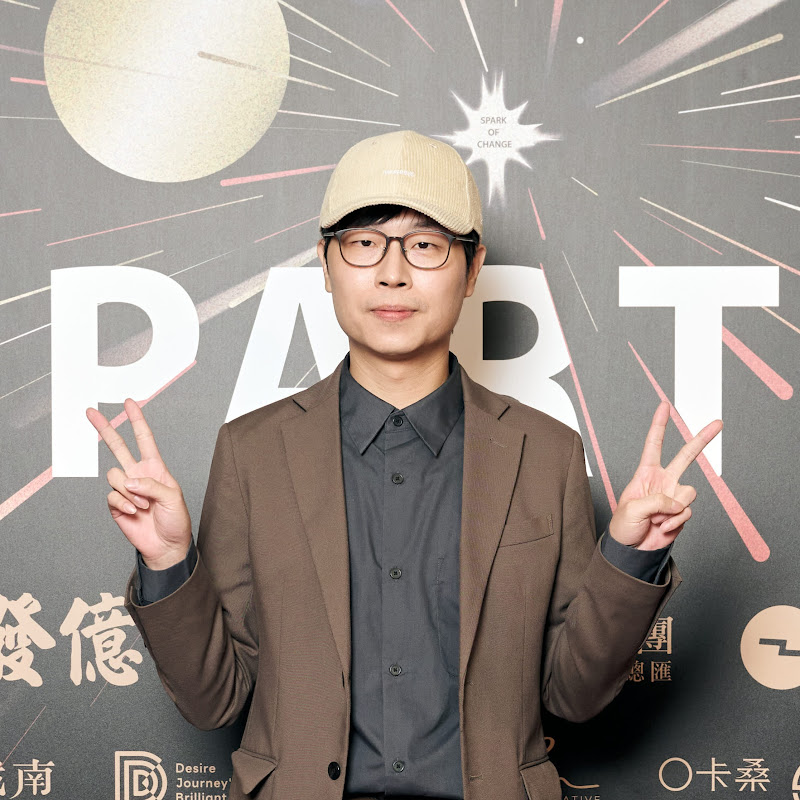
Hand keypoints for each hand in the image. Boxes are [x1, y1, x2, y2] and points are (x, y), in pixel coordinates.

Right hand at [86, 398, 191, 569]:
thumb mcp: (173, 497)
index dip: (137, 420)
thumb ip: (152, 485)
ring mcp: (126, 490)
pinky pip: (112, 496)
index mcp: (155, 468)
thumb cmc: (176, 520)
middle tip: (90, 412)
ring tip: (145, 506)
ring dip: (130, 491)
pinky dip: (124, 504)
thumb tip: (129, 481)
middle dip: (104, 429)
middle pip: (117, 447)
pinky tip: (135, 512)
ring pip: (114, 475)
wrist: (166, 546)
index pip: (144, 439)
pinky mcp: (116, 505)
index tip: (129, 402)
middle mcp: (138, 475)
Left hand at [608, 400, 721, 550]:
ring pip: (689, 493)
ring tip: (655, 518)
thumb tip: (678, 502)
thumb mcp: (632, 509)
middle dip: (702, 439)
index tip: (664, 406)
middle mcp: (663, 481)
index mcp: (646, 473)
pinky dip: (674, 522)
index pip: (654, 444)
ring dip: (671, 509)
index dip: (659, 425)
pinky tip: (662, 527)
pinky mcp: (682, 513)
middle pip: (686, 456)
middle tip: (718, 423)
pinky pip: (687, 512)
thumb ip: (656, 501)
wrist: (632, 550)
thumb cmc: (624, 526)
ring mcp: (674, 496)